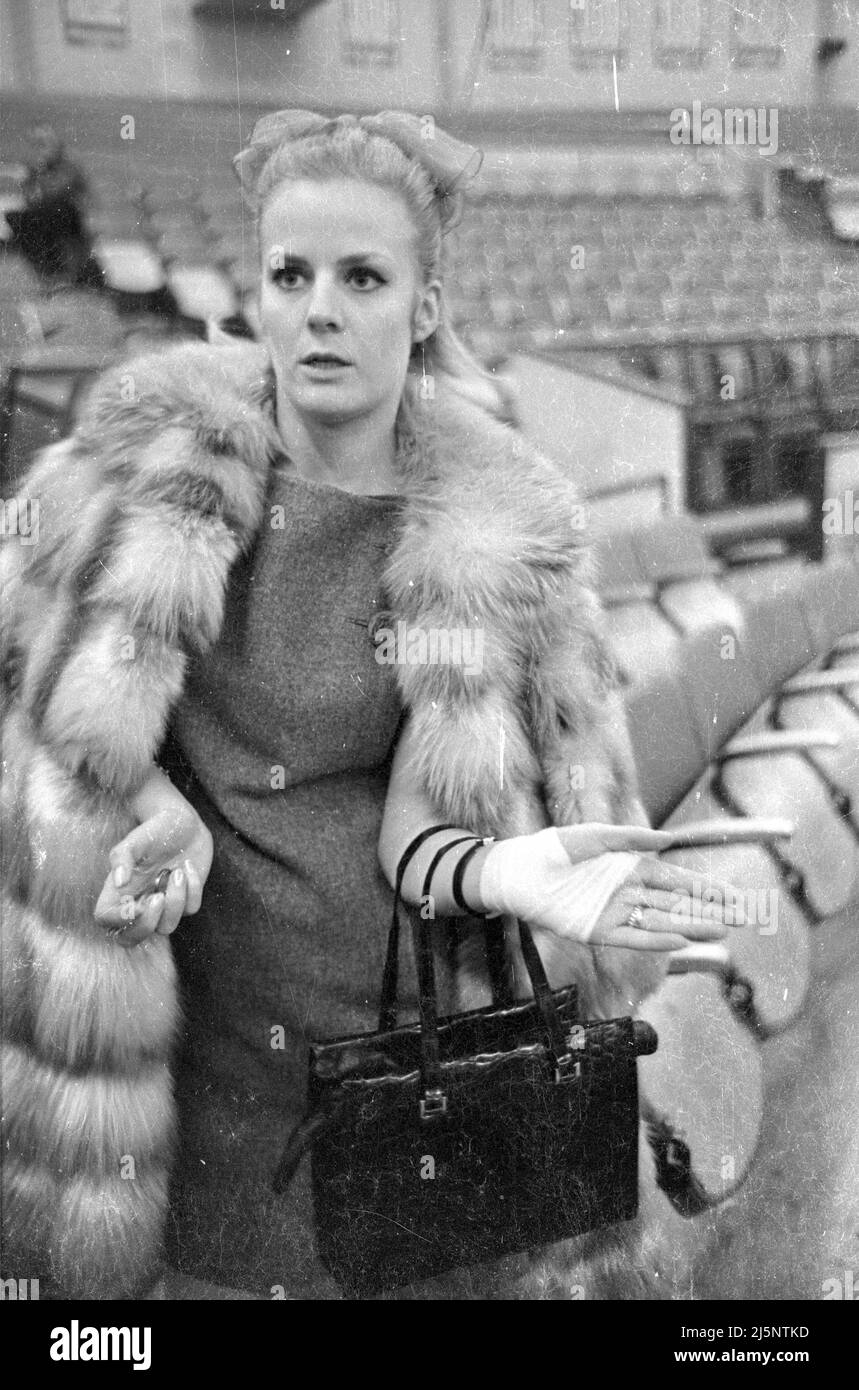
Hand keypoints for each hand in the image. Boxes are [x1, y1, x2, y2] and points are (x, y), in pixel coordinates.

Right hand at [94, 798, 212, 947]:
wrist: (183, 821)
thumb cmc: (153, 829)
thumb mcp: (136, 838)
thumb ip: (122, 857)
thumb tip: (119, 881)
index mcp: (118, 889)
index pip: (106, 919)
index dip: (119, 920)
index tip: (135, 904)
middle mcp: (138, 901)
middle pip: (131, 938)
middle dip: (147, 925)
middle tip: (159, 898)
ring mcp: (162, 903)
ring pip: (166, 927)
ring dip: (175, 901)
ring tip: (176, 871)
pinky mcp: (185, 899)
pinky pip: (191, 909)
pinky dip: (193, 889)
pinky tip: (188, 867)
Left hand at [478, 824, 744, 951]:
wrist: (516, 873)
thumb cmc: (552, 849)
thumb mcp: (591, 836)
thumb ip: (628, 839)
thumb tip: (666, 840)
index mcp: (630, 867)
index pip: (677, 881)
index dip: (706, 889)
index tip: (733, 896)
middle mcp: (627, 892)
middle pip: (677, 904)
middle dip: (710, 910)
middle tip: (744, 919)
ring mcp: (614, 913)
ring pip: (661, 922)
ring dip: (691, 926)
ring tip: (722, 931)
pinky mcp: (597, 931)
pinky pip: (632, 938)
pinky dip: (655, 940)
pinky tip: (681, 940)